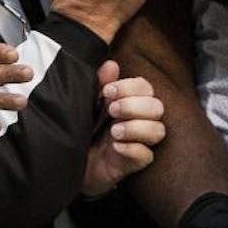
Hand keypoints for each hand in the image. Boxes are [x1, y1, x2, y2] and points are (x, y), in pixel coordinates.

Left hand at [81, 60, 165, 198]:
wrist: (69, 159)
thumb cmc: (82, 127)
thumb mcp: (87, 102)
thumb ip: (100, 83)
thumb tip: (111, 65)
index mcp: (130, 102)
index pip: (145, 87)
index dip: (130, 87)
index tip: (107, 92)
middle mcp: (139, 120)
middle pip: (157, 107)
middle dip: (134, 106)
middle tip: (111, 110)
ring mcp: (138, 142)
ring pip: (158, 131)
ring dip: (137, 127)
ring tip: (114, 131)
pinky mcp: (134, 163)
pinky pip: (147, 155)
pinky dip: (133, 149)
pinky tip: (116, 147)